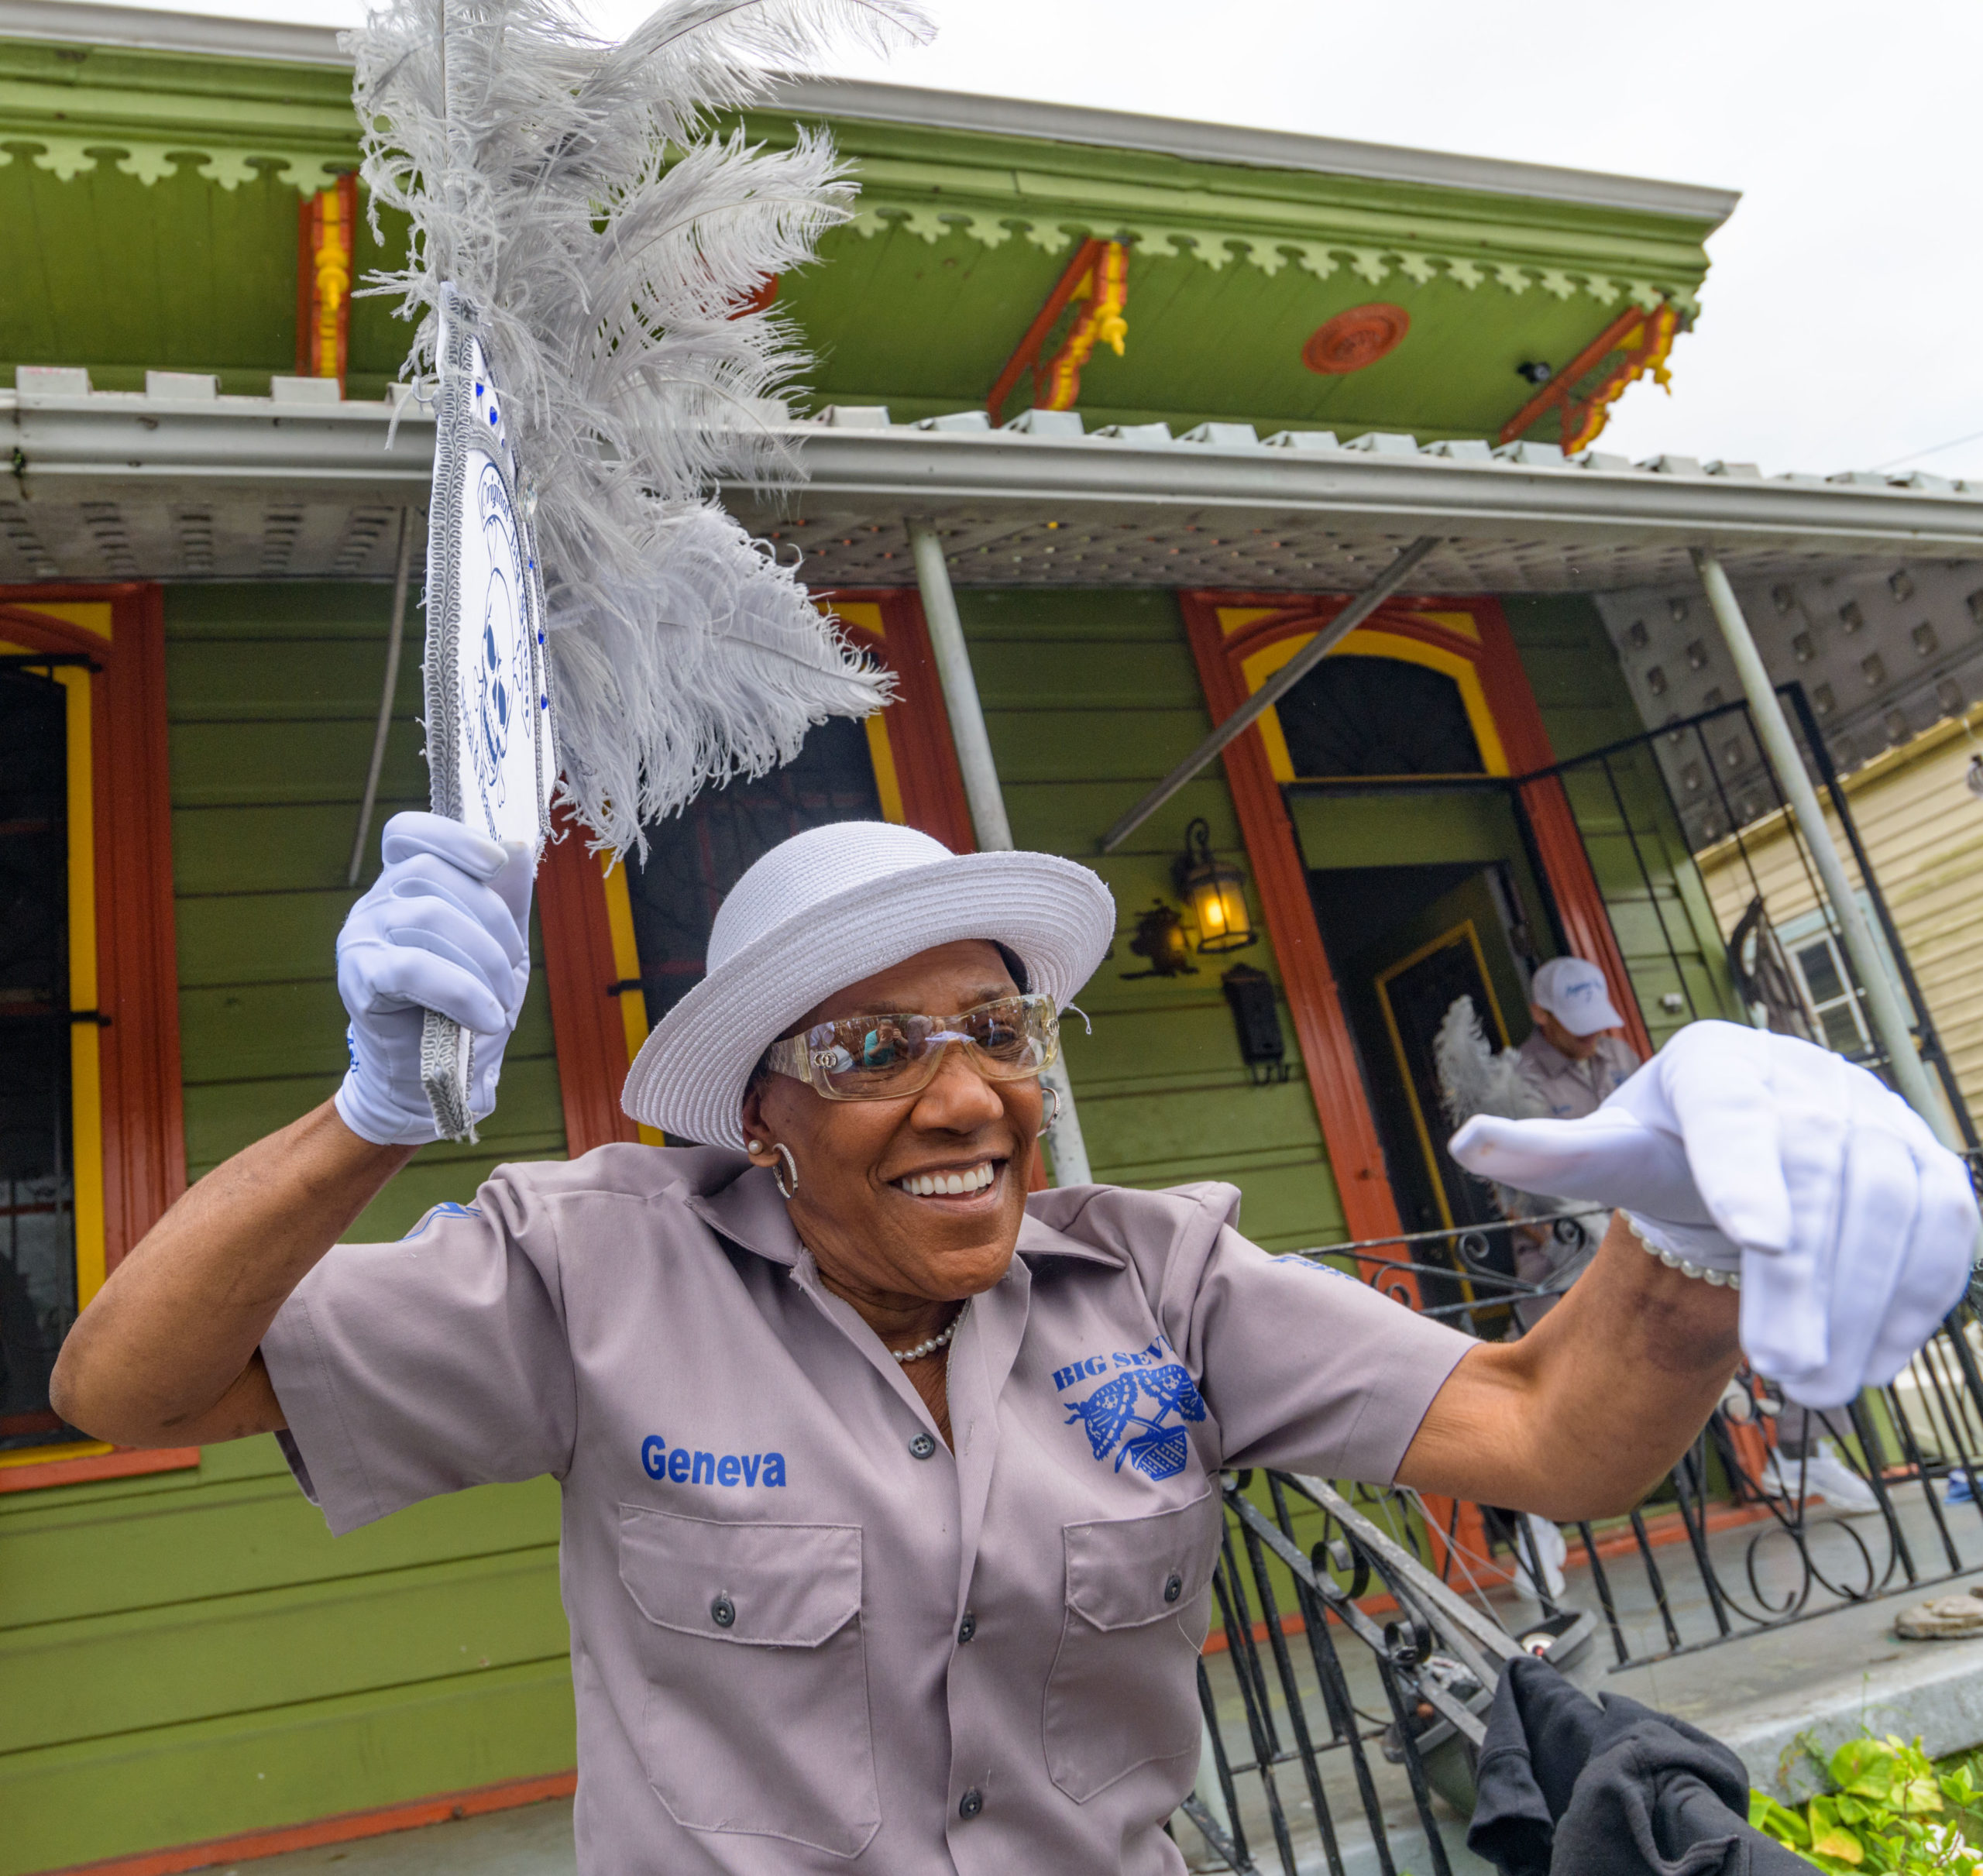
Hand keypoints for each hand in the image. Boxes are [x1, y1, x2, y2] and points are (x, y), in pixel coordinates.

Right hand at [335, 812, 532, 1145]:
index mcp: (404, 886)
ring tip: (500, 1004)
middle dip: (491, 920)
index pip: (408, 833)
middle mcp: (375, 904)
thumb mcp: (499, 945)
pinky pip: (414, 968)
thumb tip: (520, 844)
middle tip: (512, 970)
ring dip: (484, 962)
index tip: (497, 862)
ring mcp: (361, 938)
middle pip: (431, 874)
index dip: (452, 836)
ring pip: (429, 918)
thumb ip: (507, 896)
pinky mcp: (360, 980)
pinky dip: (462, 991)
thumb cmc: (466, 1006)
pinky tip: (486, 1018)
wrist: (436, 1077)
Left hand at [1449, 1021, 1977, 1407]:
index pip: (1732, 1115)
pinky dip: (1913, 1297)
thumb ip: (1547, 1153)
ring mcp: (1878, 1117)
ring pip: (1893, 1207)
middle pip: (1818, 1178)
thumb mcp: (1606, 1148)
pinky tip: (1875, 1362)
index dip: (1749, 1174)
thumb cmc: (1664, 1150)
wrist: (1748, 1151)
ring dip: (1862, 1303)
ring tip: (1819, 1385)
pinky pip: (1944, 1230)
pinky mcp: (1929, 1165)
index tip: (1758, 1241)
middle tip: (1782, 1370)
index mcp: (1715, 1063)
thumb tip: (1466, 1140)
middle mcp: (1806, 1077)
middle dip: (1806, 1282)